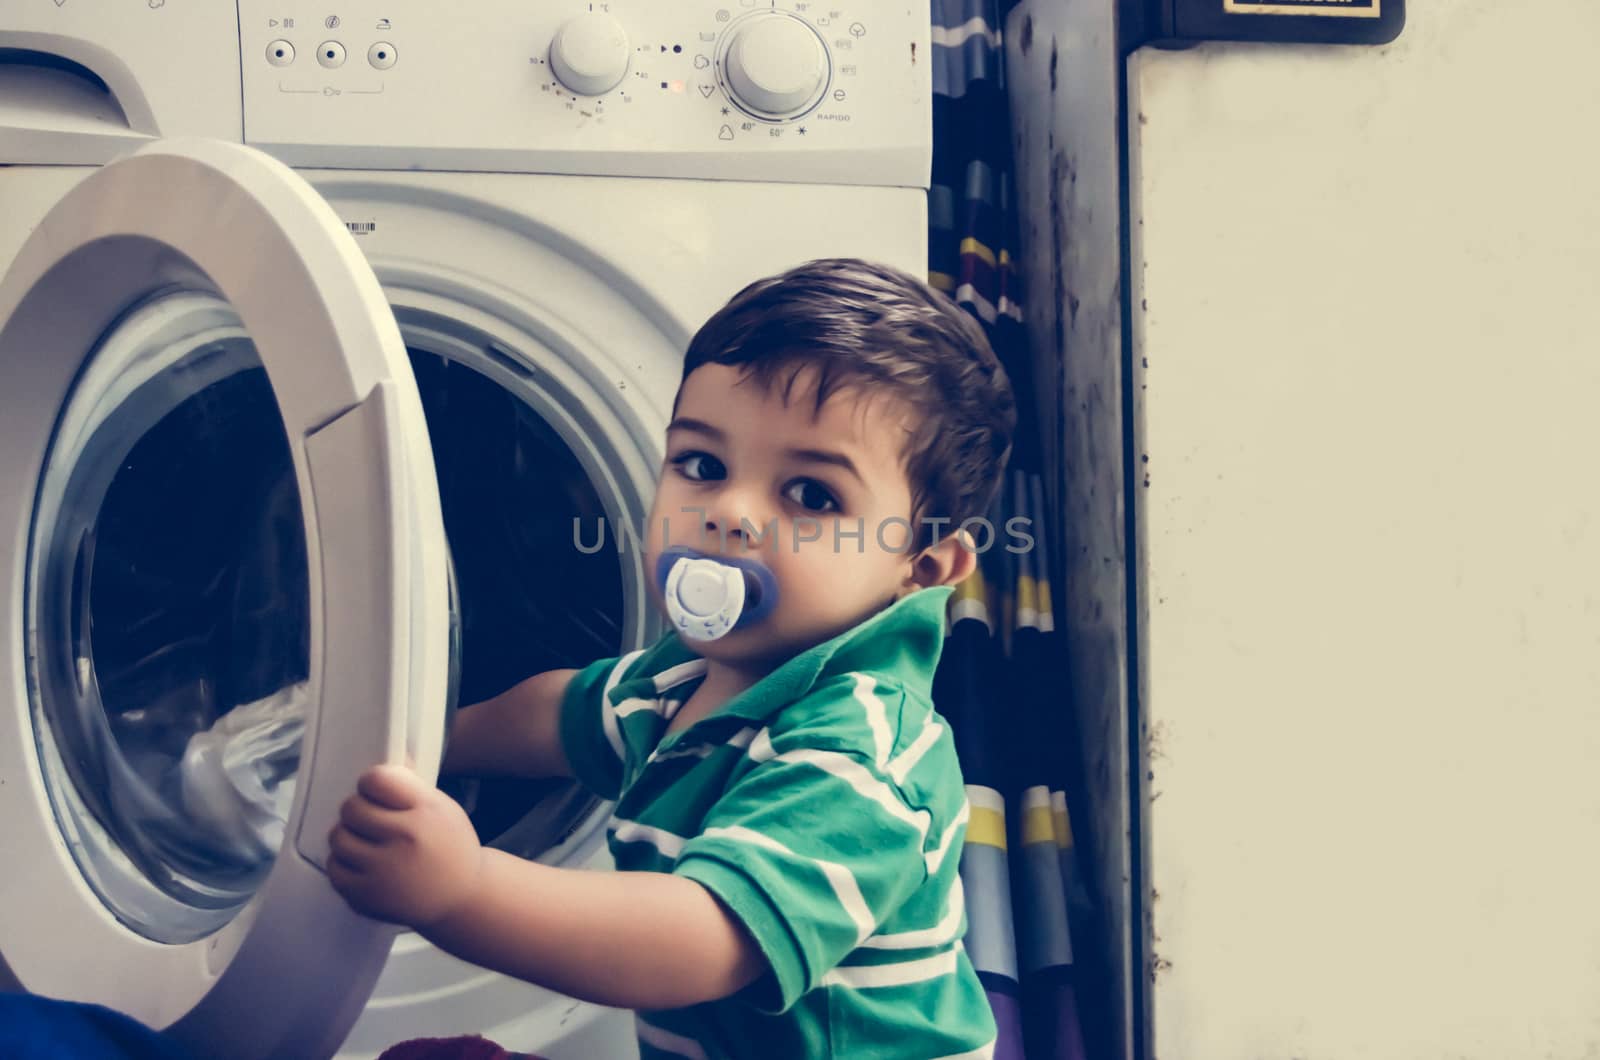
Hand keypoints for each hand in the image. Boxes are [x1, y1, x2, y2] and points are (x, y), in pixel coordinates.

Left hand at [327, 763, 484, 928]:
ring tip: (367, 841)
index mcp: (426, 812)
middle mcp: (405, 841)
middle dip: (358, 810)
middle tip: (372, 819)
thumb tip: (381, 762)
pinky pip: (334, 868)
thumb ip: (410, 786)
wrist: (461, 896)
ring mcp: (384, 872)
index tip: (376, 791)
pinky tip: (363, 863)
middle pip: (351, 808)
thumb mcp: (443, 807)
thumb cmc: (449, 846)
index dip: (371, 783)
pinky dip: (344, 863)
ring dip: (349, 835)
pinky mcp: (367, 897)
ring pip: (339, 837)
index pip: (376, 780)